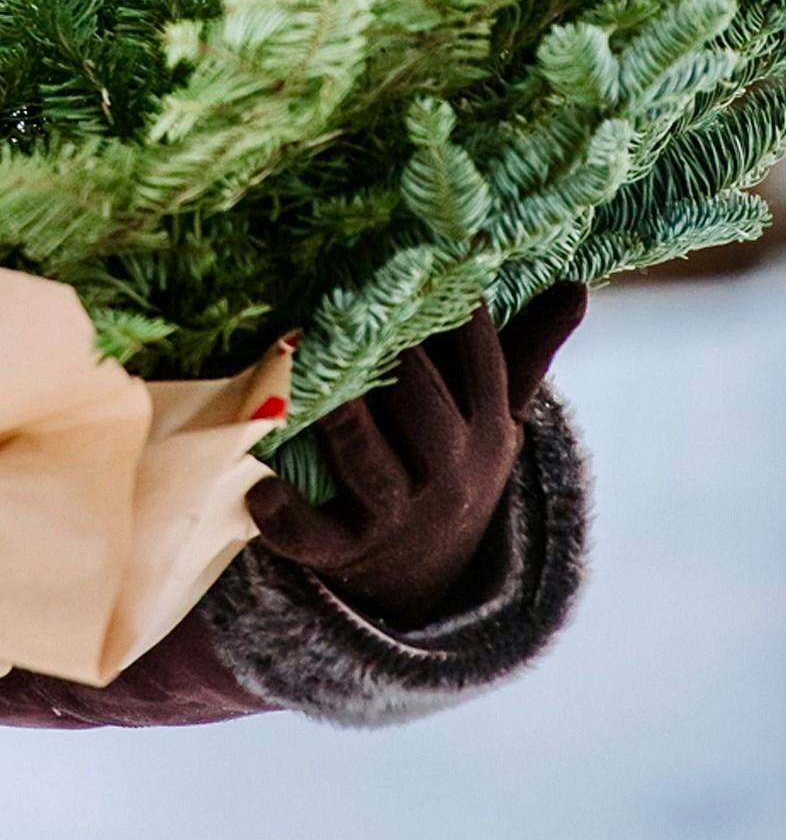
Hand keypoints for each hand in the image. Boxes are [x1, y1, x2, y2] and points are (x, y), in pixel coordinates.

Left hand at [248, 285, 587, 626]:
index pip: (482, 367)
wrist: (427, 577)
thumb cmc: (452, 458)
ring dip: (341, 421)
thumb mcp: (496, 414)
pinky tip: (259, 489)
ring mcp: (396, 515)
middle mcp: (448, 474)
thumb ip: (527, 351)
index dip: (460, 317)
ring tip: (305, 373)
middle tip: (355, 308)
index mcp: (487, 431)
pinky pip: (315, 537)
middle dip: (394, 362)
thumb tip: (579, 285)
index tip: (432, 261)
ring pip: (368, 464)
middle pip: (424, 412)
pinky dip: (286, 518)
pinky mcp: (346, 549)